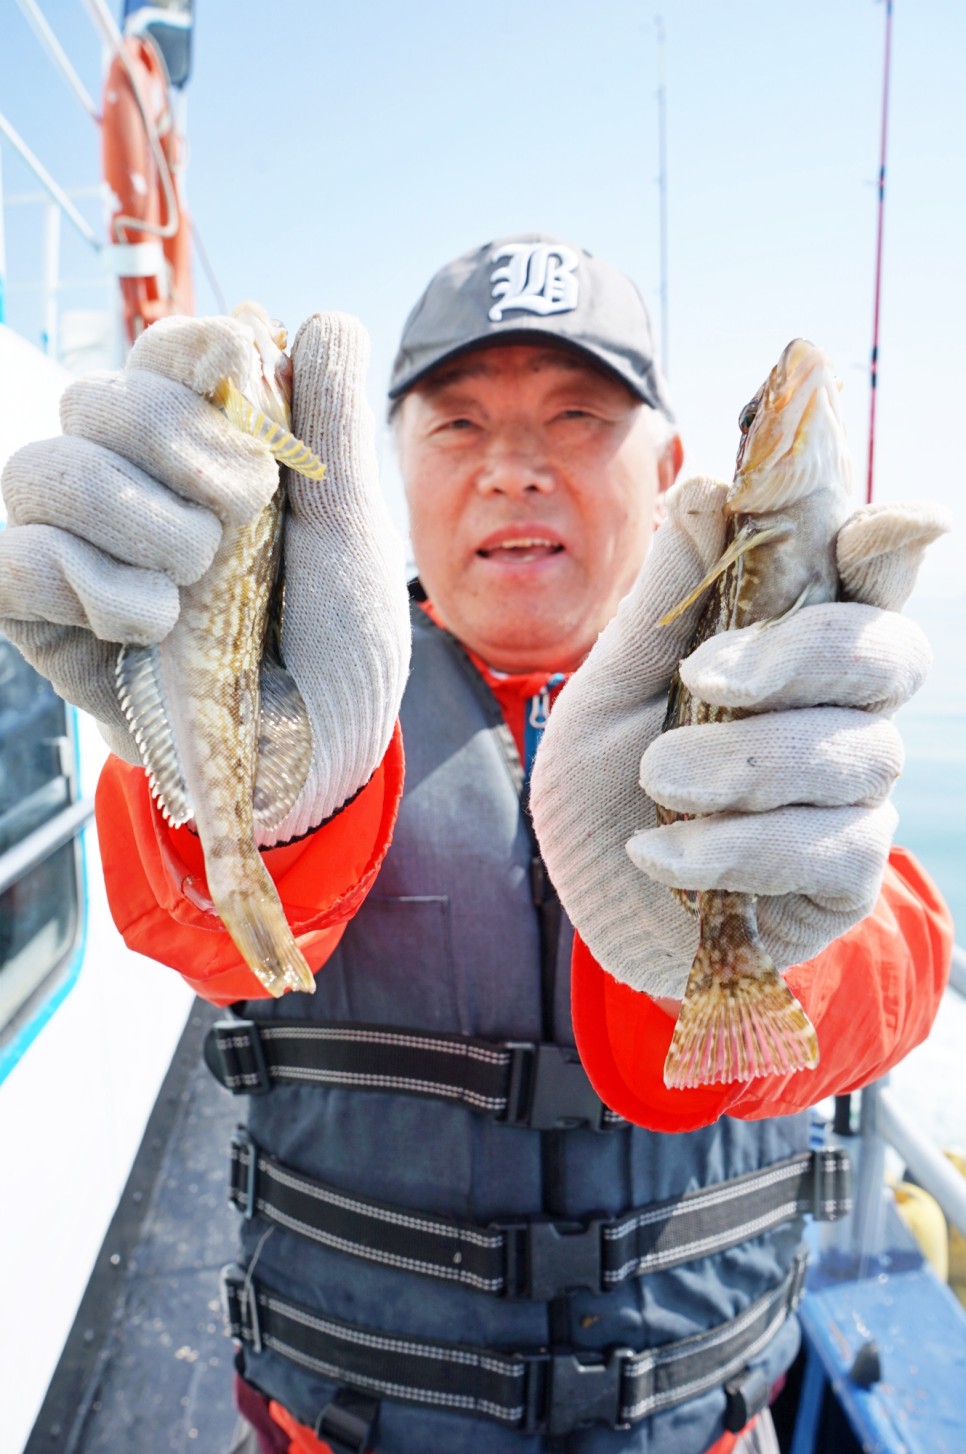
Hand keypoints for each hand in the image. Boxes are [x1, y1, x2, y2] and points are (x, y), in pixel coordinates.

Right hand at [0, 312, 409, 842]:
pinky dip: (85, 581)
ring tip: (197, 579)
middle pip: (95, 397)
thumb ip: (333, 428)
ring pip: (44, 469)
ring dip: (135, 516)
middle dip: (173, 441)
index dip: (189, 349)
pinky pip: (12, 560)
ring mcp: (78, 549)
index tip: (240, 366)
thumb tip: (327, 317)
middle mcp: (130, 486)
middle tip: (240, 512)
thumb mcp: (353, 535)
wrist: (318, 757)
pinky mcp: (42, 619)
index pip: (162, 354)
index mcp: (202, 451)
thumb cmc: (338, 646)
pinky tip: (151, 622)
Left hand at [529, 477, 947, 1000]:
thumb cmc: (605, 783)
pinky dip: (735, 847)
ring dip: (744, 764)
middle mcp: (839, 711)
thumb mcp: (608, 688)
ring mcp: (850, 795)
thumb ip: (663, 602)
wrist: (587, 899)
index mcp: (788, 646)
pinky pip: (829, 848)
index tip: (887, 521)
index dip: (887, 544)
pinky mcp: (842, 877)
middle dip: (798, 657)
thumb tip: (710, 485)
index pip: (866, 577)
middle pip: (886, 653)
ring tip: (657, 779)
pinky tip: (662, 855)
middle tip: (704, 676)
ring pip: (852, 753)